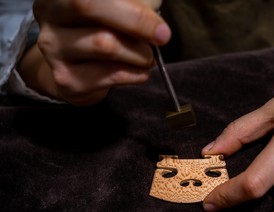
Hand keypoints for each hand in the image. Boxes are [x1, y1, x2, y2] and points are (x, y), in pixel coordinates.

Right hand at [19, 0, 169, 104]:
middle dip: (135, 23)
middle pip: (89, 6)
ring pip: (104, 44)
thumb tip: (155, 21)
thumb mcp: (123, 5)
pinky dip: (134, 74)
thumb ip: (137, 3)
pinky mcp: (66, 79)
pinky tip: (140, 71)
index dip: (132, 10)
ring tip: (147, 57)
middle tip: (162, 37)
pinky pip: (109, 75)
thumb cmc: (107, 27)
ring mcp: (53, 48)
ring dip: (138, 54)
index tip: (161, 28)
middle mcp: (49, 14)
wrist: (82, 69)